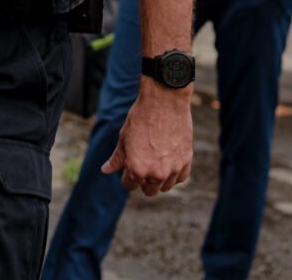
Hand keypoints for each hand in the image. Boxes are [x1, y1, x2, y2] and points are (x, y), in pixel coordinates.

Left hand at [100, 81, 193, 195]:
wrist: (164, 101)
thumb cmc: (141, 117)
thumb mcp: (124, 138)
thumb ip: (116, 158)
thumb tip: (105, 170)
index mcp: (137, 169)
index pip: (130, 185)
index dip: (127, 177)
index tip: (128, 168)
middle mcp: (156, 173)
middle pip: (149, 191)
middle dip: (143, 181)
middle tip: (143, 165)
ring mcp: (173, 168)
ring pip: (165, 186)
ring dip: (159, 179)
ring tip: (155, 162)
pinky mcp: (186, 161)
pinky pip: (180, 177)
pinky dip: (174, 174)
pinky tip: (168, 162)